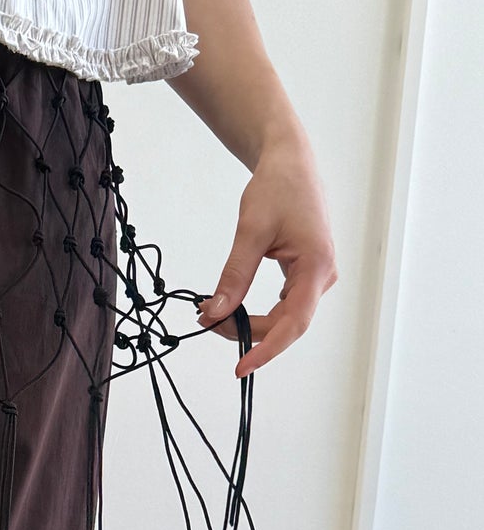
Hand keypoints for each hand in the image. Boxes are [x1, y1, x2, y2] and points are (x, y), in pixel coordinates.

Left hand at [195, 134, 338, 379]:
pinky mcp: (304, 275)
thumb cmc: (278, 188)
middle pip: (285, 325)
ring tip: (212, 315)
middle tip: (206, 322)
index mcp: (316, 266)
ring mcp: (315, 277)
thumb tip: (214, 312)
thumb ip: (233, 276)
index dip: (266, 349)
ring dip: (249, 322)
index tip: (241, 367)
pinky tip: (230, 308)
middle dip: (246, 331)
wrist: (290, 163)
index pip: (293, 324)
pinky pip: (282, 306)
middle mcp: (322, 277)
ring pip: (282, 318)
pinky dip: (255, 312)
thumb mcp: (251, 231)